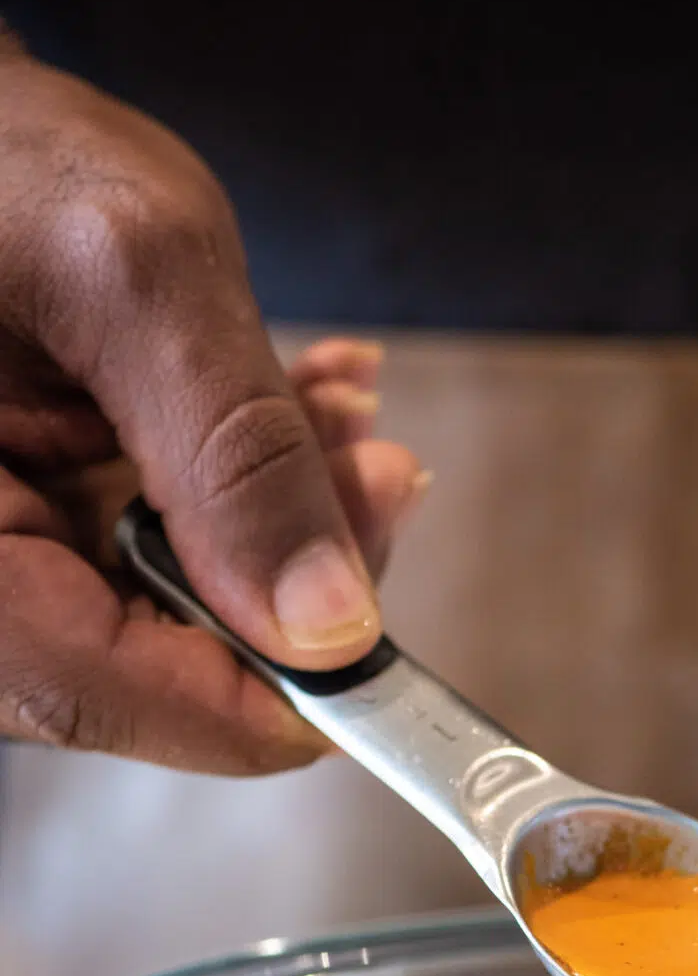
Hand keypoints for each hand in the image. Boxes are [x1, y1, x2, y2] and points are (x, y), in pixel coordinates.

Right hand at [0, 41, 425, 773]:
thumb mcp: (132, 281)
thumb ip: (239, 456)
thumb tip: (329, 628)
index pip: (103, 691)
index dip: (265, 694)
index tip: (383, 652)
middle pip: (153, 667)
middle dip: (295, 575)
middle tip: (379, 471)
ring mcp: (5, 566)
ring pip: (176, 613)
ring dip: (283, 519)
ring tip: (336, 408)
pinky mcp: (35, 533)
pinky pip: (156, 555)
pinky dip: (239, 490)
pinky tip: (293, 406)